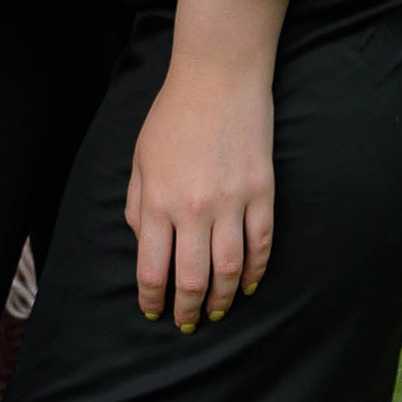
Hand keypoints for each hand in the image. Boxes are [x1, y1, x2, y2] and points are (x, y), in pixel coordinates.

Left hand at [128, 0, 285, 328]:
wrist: (218, 77)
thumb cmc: (173, 116)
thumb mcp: (141, 159)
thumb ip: (139, 205)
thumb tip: (145, 244)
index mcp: (159, 201)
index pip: (152, 269)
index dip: (152, 299)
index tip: (153, 312)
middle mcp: (195, 209)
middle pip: (192, 280)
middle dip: (187, 310)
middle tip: (186, 324)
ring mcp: (233, 203)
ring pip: (230, 270)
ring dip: (223, 298)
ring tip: (216, 311)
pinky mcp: (262, 193)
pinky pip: (261, 245)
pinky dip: (257, 272)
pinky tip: (249, 285)